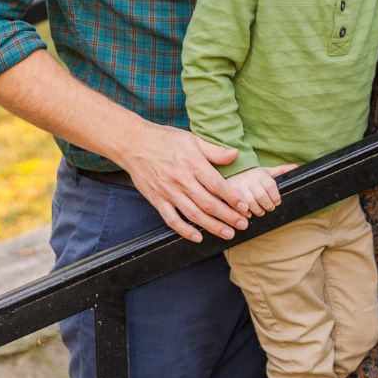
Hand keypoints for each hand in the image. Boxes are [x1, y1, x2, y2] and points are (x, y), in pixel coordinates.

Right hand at [118, 125, 263, 242]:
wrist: (132, 143)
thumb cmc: (165, 139)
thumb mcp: (192, 139)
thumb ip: (214, 150)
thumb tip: (235, 155)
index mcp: (192, 164)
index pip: (217, 185)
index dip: (232, 197)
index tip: (245, 207)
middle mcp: (181, 180)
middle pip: (208, 203)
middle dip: (228, 216)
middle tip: (243, 224)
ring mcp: (168, 192)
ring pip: (193, 214)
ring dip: (212, 226)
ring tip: (228, 233)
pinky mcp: (156, 200)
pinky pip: (171, 219)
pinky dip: (184, 231)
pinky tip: (198, 237)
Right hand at [223, 165, 292, 217]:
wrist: (230, 171)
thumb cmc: (251, 174)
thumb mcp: (265, 171)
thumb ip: (280, 171)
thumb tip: (295, 167)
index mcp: (260, 174)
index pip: (271, 186)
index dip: (276, 197)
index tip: (277, 202)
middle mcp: (249, 179)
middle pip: (261, 196)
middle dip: (268, 205)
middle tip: (269, 208)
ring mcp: (238, 186)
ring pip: (250, 203)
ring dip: (257, 210)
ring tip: (260, 211)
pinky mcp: (229, 193)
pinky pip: (238, 206)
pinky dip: (245, 212)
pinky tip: (248, 212)